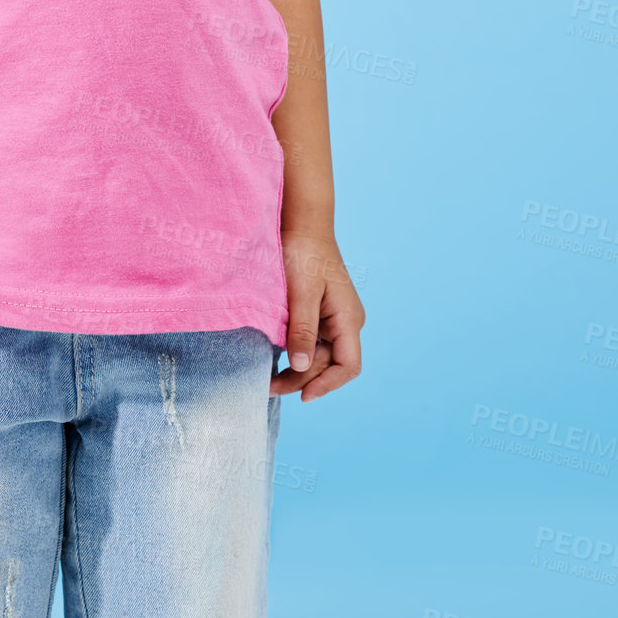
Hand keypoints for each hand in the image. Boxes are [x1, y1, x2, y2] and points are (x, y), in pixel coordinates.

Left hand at [270, 231, 364, 401]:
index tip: (302, 396)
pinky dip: (296, 352)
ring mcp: (334, 317)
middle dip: (303, 379)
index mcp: (348, 318)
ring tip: (269, 377)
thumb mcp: (300, 292)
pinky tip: (276, 357)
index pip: (347, 366)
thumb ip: (302, 330)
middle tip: (269, 386)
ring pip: (319, 355)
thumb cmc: (303, 252)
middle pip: (329, 364)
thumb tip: (301, 367)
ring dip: (298, 368)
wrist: (301, 221)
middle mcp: (346, 321)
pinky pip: (312, 340)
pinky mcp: (320, 311)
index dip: (327, 385)